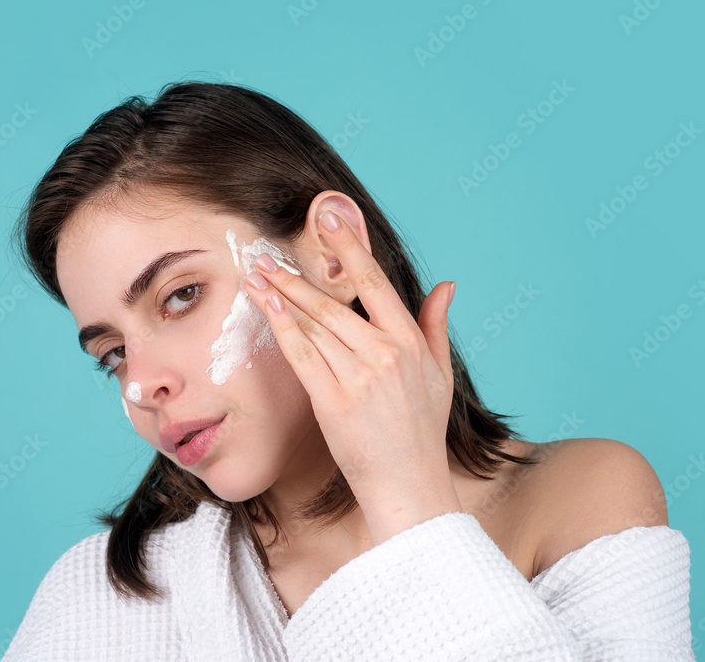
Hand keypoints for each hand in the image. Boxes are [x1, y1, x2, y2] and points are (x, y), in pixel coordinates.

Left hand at [243, 210, 463, 544]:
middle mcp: (385, 354)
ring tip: (257, 274)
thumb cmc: (422, 430)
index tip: (328, 220)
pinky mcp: (333, 401)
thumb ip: (436, 326)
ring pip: (313, 325)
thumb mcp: (440, 375)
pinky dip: (281, 326)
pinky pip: (301, 354)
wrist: (408, 484)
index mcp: (410, 343)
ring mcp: (358, 377)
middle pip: (333, 303)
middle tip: (269, 252)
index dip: (350, 248)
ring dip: (281, 296)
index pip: (376, 283)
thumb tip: (447, 285)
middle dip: (297, 274)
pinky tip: (265, 305)